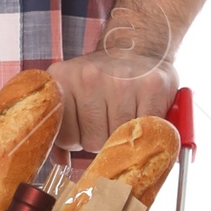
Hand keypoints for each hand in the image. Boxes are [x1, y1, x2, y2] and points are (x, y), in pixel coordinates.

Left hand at [46, 36, 178, 155]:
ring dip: (123, 134)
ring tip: (123, 115)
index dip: (77, 141)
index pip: (66, 138)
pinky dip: (146, 128)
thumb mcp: (72, 93)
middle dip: (101, 139)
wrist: (135, 47)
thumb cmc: (102, 79)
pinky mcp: (151, 86)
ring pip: (119, 138)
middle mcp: (89, 77)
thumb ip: (63, 127)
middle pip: (93, 142)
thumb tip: (59, 163)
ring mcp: (122, 81)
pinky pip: (146, 128)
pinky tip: (141, 113)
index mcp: (63, 79)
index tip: (85, 129)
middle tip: (108, 120)